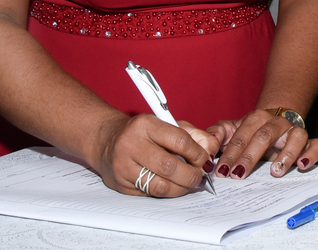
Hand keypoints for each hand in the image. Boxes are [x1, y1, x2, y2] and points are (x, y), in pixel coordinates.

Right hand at [92, 114, 218, 196]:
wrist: (106, 139)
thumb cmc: (142, 132)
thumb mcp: (166, 124)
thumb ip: (192, 135)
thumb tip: (210, 150)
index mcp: (145, 125)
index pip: (179, 141)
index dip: (198, 153)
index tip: (205, 160)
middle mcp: (131, 144)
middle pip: (170, 167)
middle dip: (191, 175)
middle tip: (200, 177)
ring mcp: (123, 166)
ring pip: (159, 186)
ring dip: (180, 189)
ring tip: (189, 184)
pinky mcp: (119, 184)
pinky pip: (148, 194)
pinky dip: (165, 193)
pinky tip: (172, 187)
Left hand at [208, 109, 317, 179]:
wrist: (275, 119)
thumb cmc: (251, 130)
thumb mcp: (233, 129)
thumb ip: (219, 132)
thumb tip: (209, 140)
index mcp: (256, 118)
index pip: (242, 136)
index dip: (231, 153)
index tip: (222, 170)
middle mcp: (277, 122)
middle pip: (264, 136)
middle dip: (250, 157)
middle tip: (239, 174)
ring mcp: (294, 131)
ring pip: (296, 136)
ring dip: (286, 154)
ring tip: (275, 171)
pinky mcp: (309, 141)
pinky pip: (316, 144)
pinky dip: (312, 153)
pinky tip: (302, 165)